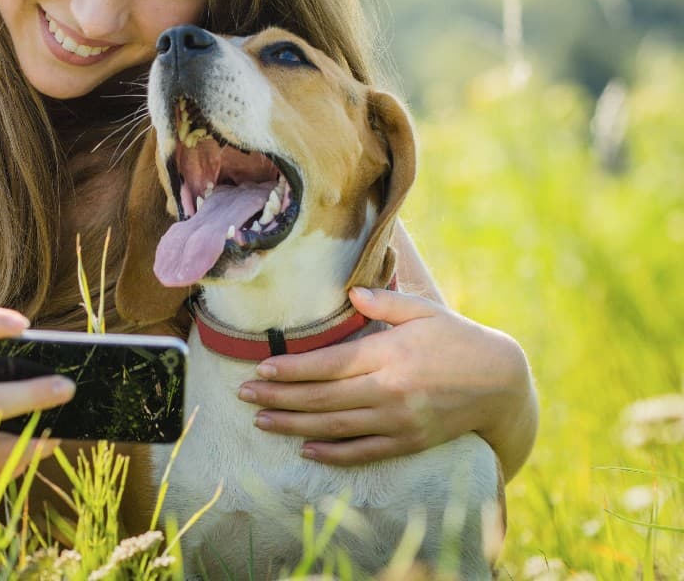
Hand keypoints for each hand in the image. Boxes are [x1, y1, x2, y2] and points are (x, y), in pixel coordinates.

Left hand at [237, 287, 531, 466]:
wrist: (502, 383)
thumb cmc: (457, 339)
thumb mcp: (423, 311)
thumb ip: (384, 301)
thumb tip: (349, 291)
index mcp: (388, 354)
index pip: (327, 365)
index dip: (290, 370)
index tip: (259, 370)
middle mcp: (389, 391)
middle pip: (321, 398)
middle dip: (278, 398)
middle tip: (243, 397)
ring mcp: (398, 420)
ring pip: (335, 427)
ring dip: (293, 426)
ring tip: (261, 422)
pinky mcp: (409, 442)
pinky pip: (363, 451)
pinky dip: (332, 453)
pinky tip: (305, 449)